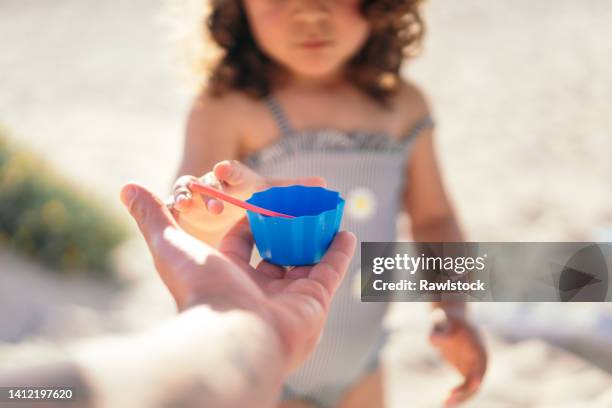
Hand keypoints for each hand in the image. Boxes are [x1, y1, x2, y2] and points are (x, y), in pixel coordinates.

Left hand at [121, 182, 355, 372]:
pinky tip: (346, 232)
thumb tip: (126, 187)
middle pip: (276, 253)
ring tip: (327, 215)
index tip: (258, 200)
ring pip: (306, 262)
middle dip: (288, 230)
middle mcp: (258, 290)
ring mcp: (288, 298)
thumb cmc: (199, 290)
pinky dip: (340, 253)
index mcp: (227, 277)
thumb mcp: (170, 244)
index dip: (250, 219)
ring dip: (316, 239)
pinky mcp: (314, 302)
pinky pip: (330, 273)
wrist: (232, 336)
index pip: (242, 242)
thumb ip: (152, 216)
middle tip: (299, 206)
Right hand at [169, 160, 324, 229]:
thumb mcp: (268, 195)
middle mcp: (215, 185)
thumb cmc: (248, 200)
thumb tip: (323, 182)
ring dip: (189, 195)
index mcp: (237, 181)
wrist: (219, 213)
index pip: (235, 173)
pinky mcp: (182, 210)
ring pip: (190, 191)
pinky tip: (172, 211)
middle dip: (211, 187)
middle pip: (212, 182)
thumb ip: (292, 189)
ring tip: (189, 204)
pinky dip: (172, 206)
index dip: (229, 171)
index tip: (224, 170)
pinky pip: (174, 206)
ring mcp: (197, 196)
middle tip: (212, 199)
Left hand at [429, 309, 486, 406]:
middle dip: (464, 392)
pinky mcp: (467, 371)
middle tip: (447, 400)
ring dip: (461, 398)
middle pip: (476, 381)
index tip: (472, 383)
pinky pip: (465, 388)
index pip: (481, 365)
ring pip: (472, 388)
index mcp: (478, 347)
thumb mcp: (442, 320)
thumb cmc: (447, 319)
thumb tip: (431, 341)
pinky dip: (458, 395)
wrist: (453, 319)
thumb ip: (438, 331)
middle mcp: (480, 359)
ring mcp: (475, 367)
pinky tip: (446, 401)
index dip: (477, 375)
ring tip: (445, 404)